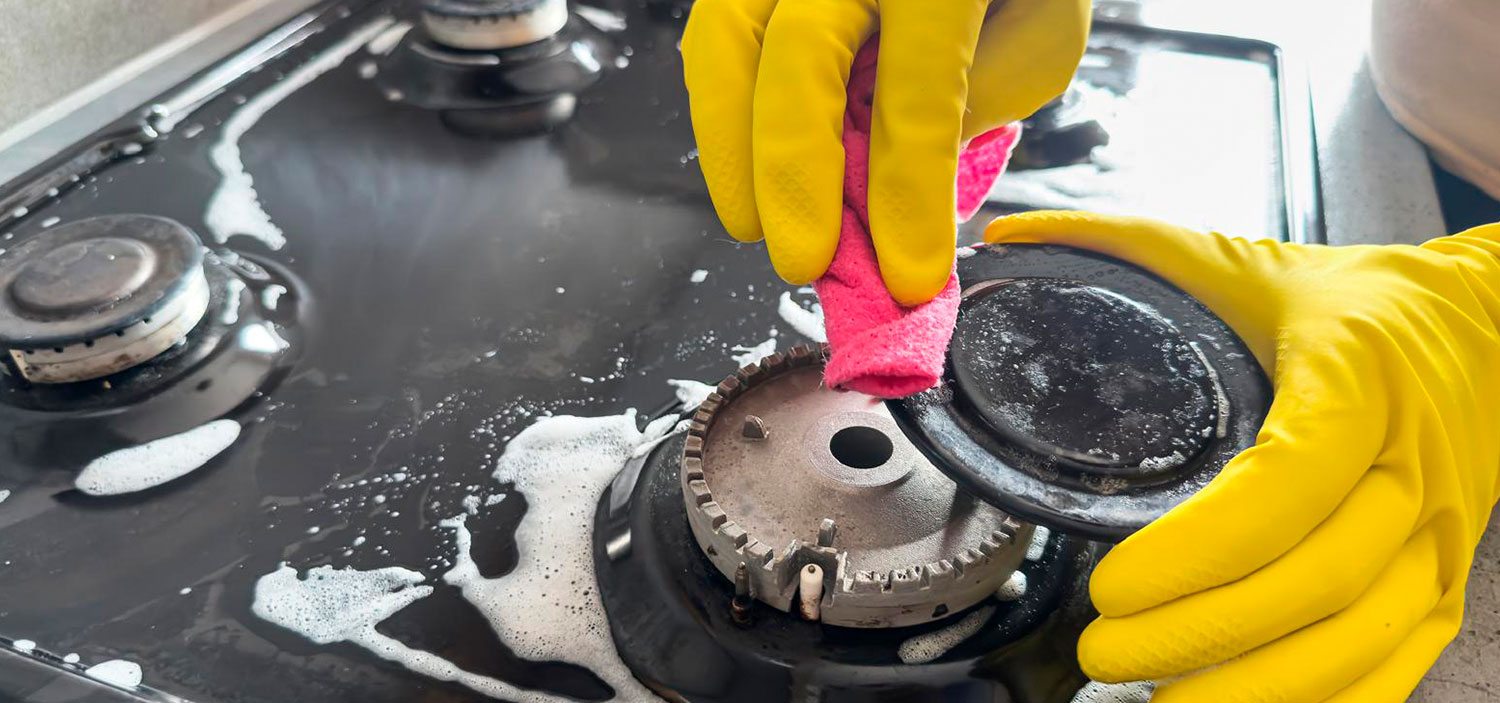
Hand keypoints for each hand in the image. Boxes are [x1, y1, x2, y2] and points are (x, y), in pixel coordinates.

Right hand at [681, 0, 1089, 304]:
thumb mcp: (1040, 33)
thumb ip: (975, 101)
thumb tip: (891, 188)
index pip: (918, 92)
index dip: (907, 193)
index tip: (907, 275)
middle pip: (801, 60)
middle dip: (794, 174)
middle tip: (803, 260)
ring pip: (727, 40)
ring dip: (729, 147)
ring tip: (751, 225)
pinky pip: (715, 35)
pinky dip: (719, 112)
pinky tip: (742, 170)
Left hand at [985, 211, 1499, 701]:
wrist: (1493, 326)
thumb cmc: (1358, 303)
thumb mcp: (1247, 261)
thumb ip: (1125, 245)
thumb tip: (1008, 234)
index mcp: (1356, 384)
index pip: (1284, 489)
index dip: (1198, 553)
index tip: (1110, 584)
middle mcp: (1411, 468)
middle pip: (1315, 581)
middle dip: (1202, 632)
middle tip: (1104, 652)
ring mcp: (1439, 536)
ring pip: (1360, 639)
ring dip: (1258, 688)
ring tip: (1162, 700)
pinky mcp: (1448, 579)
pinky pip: (1398, 664)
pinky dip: (1326, 702)